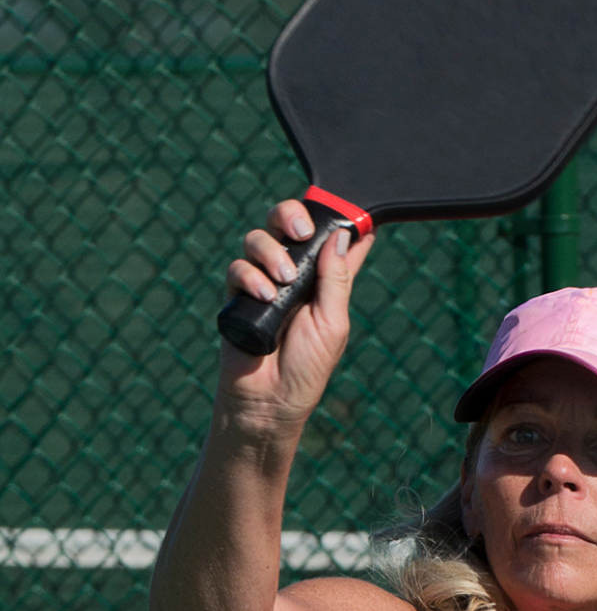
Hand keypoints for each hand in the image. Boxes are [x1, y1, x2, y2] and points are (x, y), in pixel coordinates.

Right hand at [217, 200, 374, 427]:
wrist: (268, 401)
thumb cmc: (308, 367)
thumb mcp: (333, 322)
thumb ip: (336, 278)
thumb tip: (341, 235)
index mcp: (325, 279)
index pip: (334, 237)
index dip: (340, 218)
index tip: (344, 210)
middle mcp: (294, 274)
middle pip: (288, 222)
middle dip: (292, 215)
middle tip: (301, 232)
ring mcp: (264, 280)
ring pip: (259, 237)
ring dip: (271, 251)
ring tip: (282, 280)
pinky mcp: (237, 295)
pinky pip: (237, 266)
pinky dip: (250, 276)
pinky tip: (263, 296)